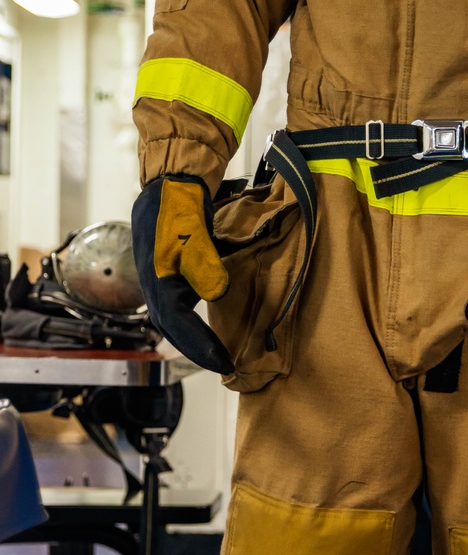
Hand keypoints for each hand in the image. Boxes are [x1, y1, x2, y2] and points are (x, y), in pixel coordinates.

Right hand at [131, 175, 234, 374]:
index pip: (179, 323)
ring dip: (194, 341)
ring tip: (219, 356)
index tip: (224, 363)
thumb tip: (215, 293)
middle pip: (174, 329)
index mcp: (158, 281)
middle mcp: (156, 287)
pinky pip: (179, 310)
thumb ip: (204, 262)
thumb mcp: (192, 232)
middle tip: (225, 367)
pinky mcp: (169, 277)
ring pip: (174, 322)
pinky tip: (208, 330)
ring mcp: (160, 283)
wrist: (167, 186)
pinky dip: (193, 325)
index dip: (200, 345)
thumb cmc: (178, 208)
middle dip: (198, 351)